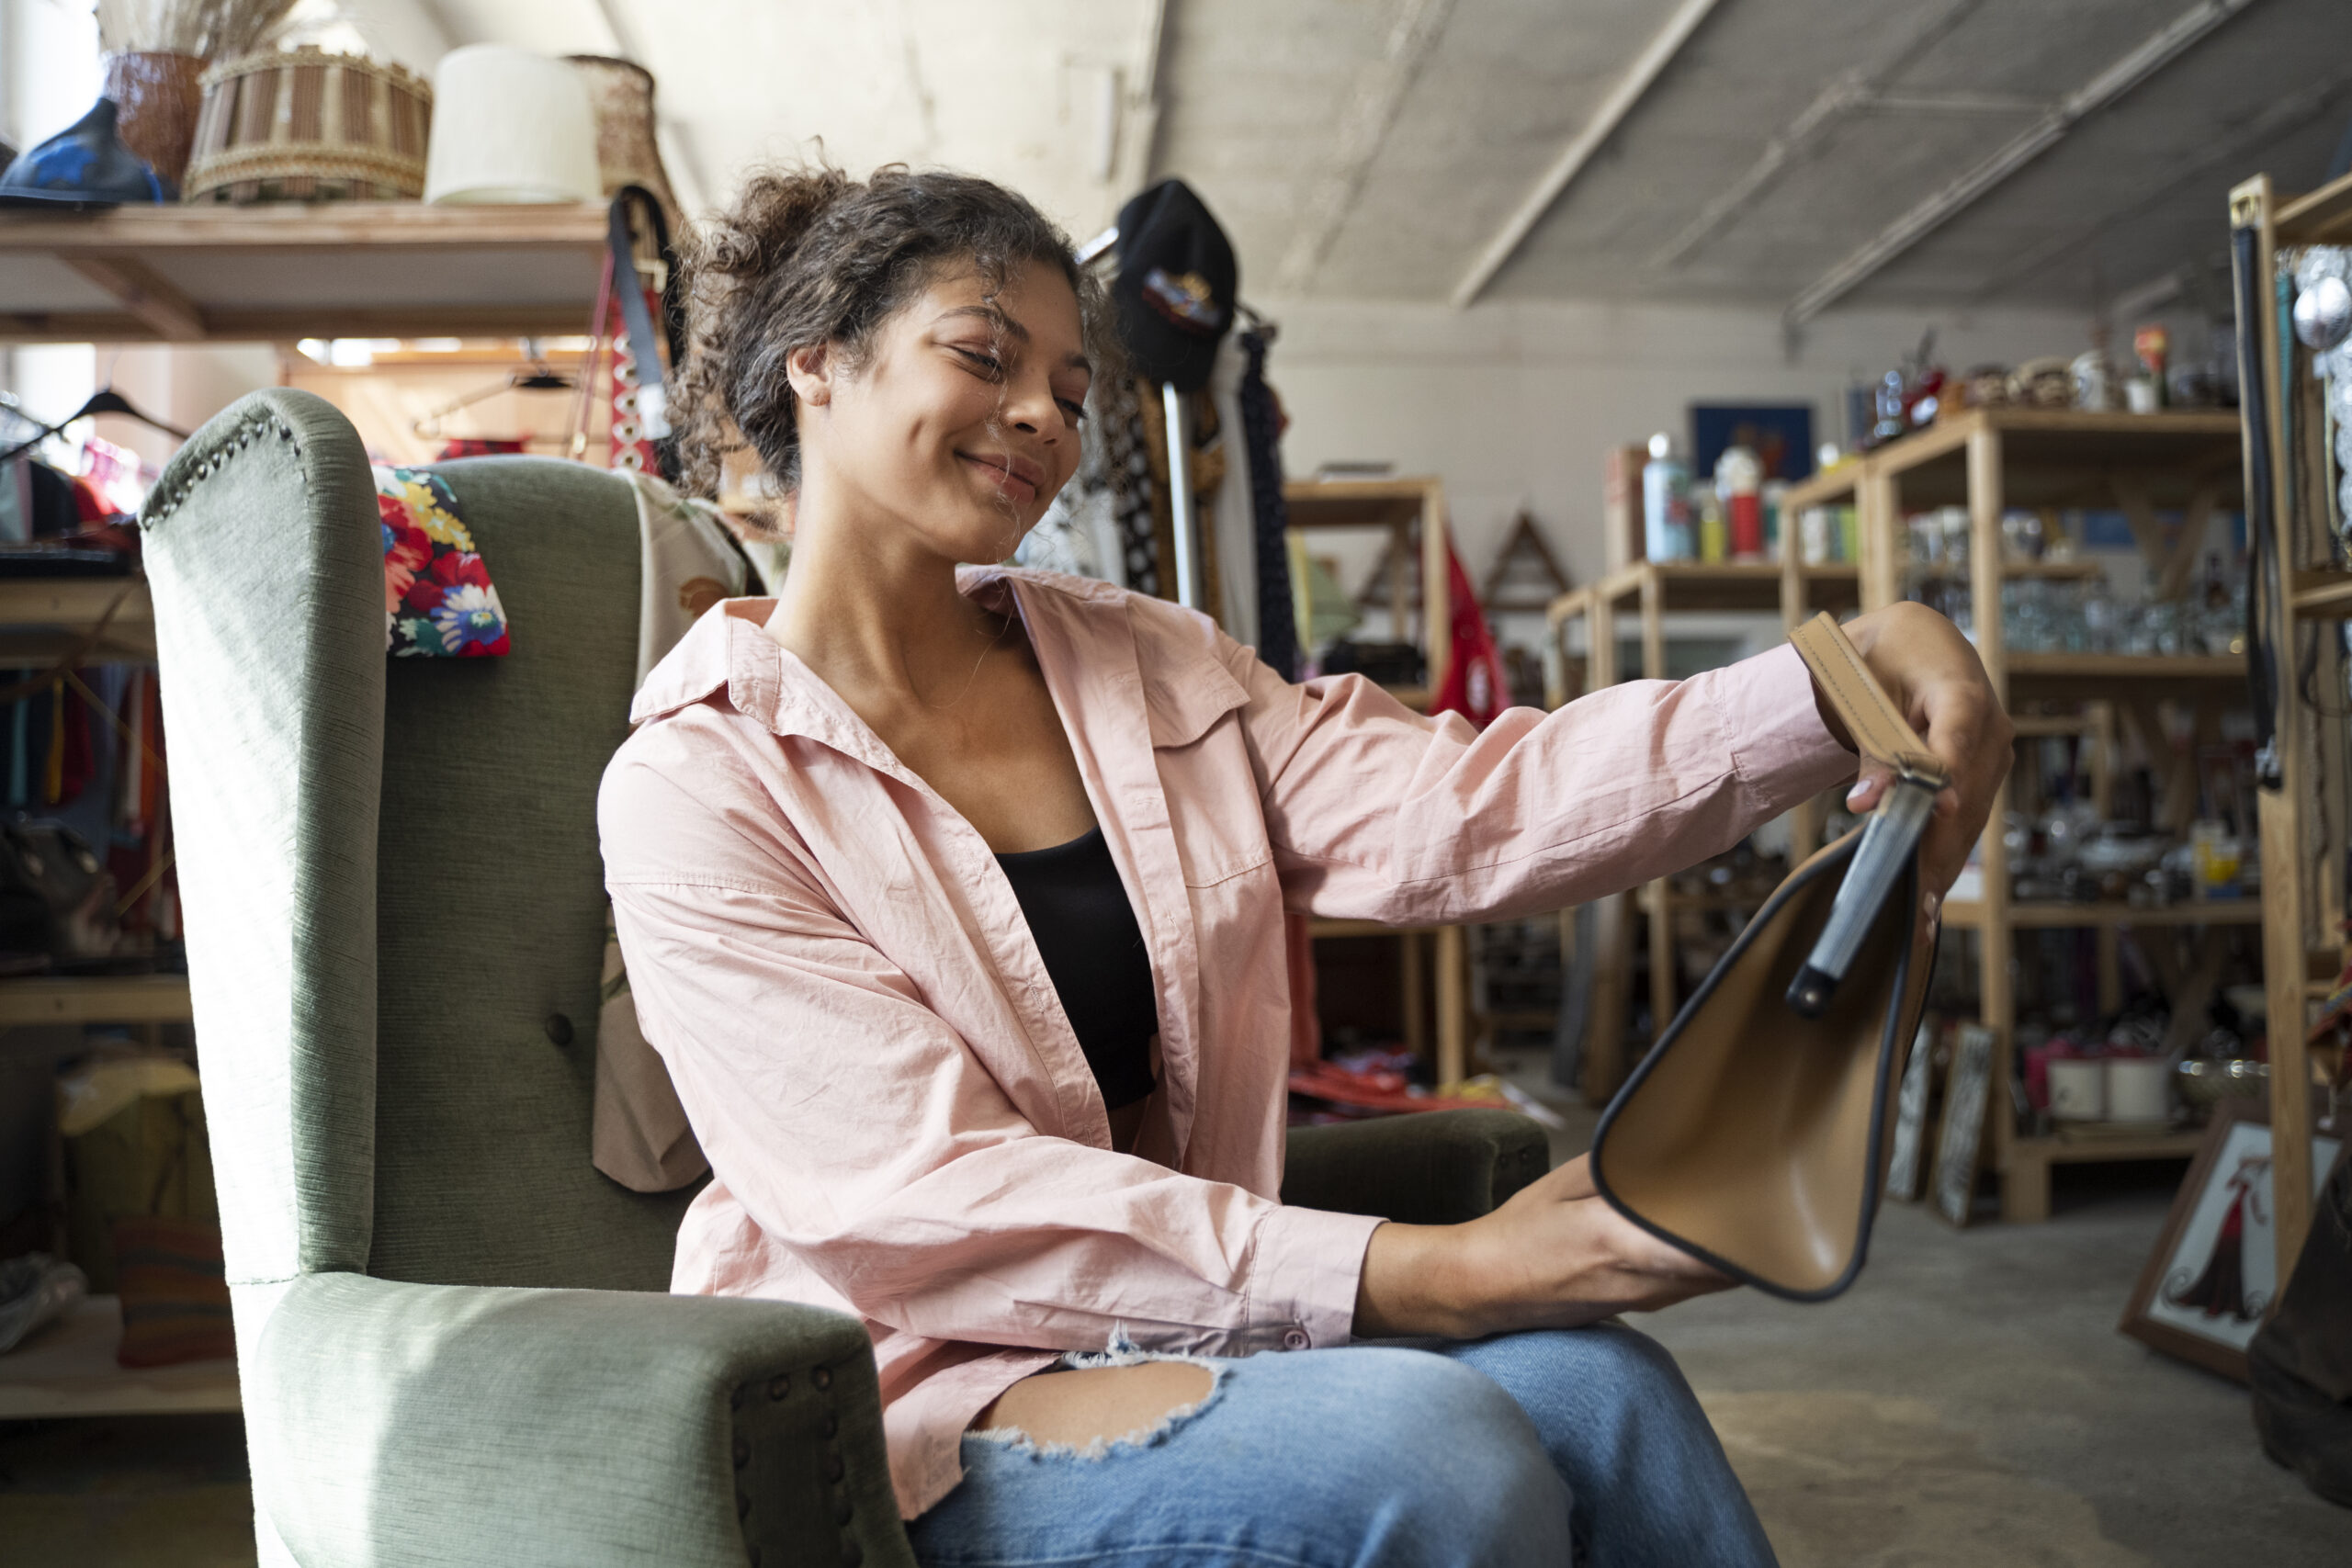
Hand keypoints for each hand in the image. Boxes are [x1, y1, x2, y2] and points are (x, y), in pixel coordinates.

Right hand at [1352, 1155, 1732, 1338]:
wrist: (1484, 1287)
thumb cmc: (1521, 1231)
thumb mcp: (1569, 1182)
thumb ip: (1628, 1167)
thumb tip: (1677, 1146)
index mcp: (1625, 1244)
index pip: (1710, 1248)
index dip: (1750, 1229)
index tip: (1771, 1194)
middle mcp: (1647, 1281)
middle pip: (1730, 1264)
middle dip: (1754, 1230)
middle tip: (1770, 1187)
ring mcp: (1650, 1300)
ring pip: (1718, 1275)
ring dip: (1735, 1245)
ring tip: (1748, 1203)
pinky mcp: (1646, 1305)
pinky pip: (1696, 1281)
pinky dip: (1712, 1257)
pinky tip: (1708, 1228)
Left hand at [1816, 603, 2011, 908]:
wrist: (1913, 646)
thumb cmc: (1886, 662)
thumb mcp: (1867, 694)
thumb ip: (1871, 749)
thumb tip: (1867, 804)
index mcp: (1961, 689)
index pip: (1957, 739)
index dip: (1948, 778)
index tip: (1938, 812)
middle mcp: (1991, 724)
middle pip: (1968, 792)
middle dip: (1940, 844)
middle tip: (1915, 896)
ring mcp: (1995, 752)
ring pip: (1972, 813)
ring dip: (1945, 859)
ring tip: (1920, 910)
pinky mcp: (1988, 772)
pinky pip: (1969, 816)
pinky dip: (1947, 850)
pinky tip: (1929, 888)